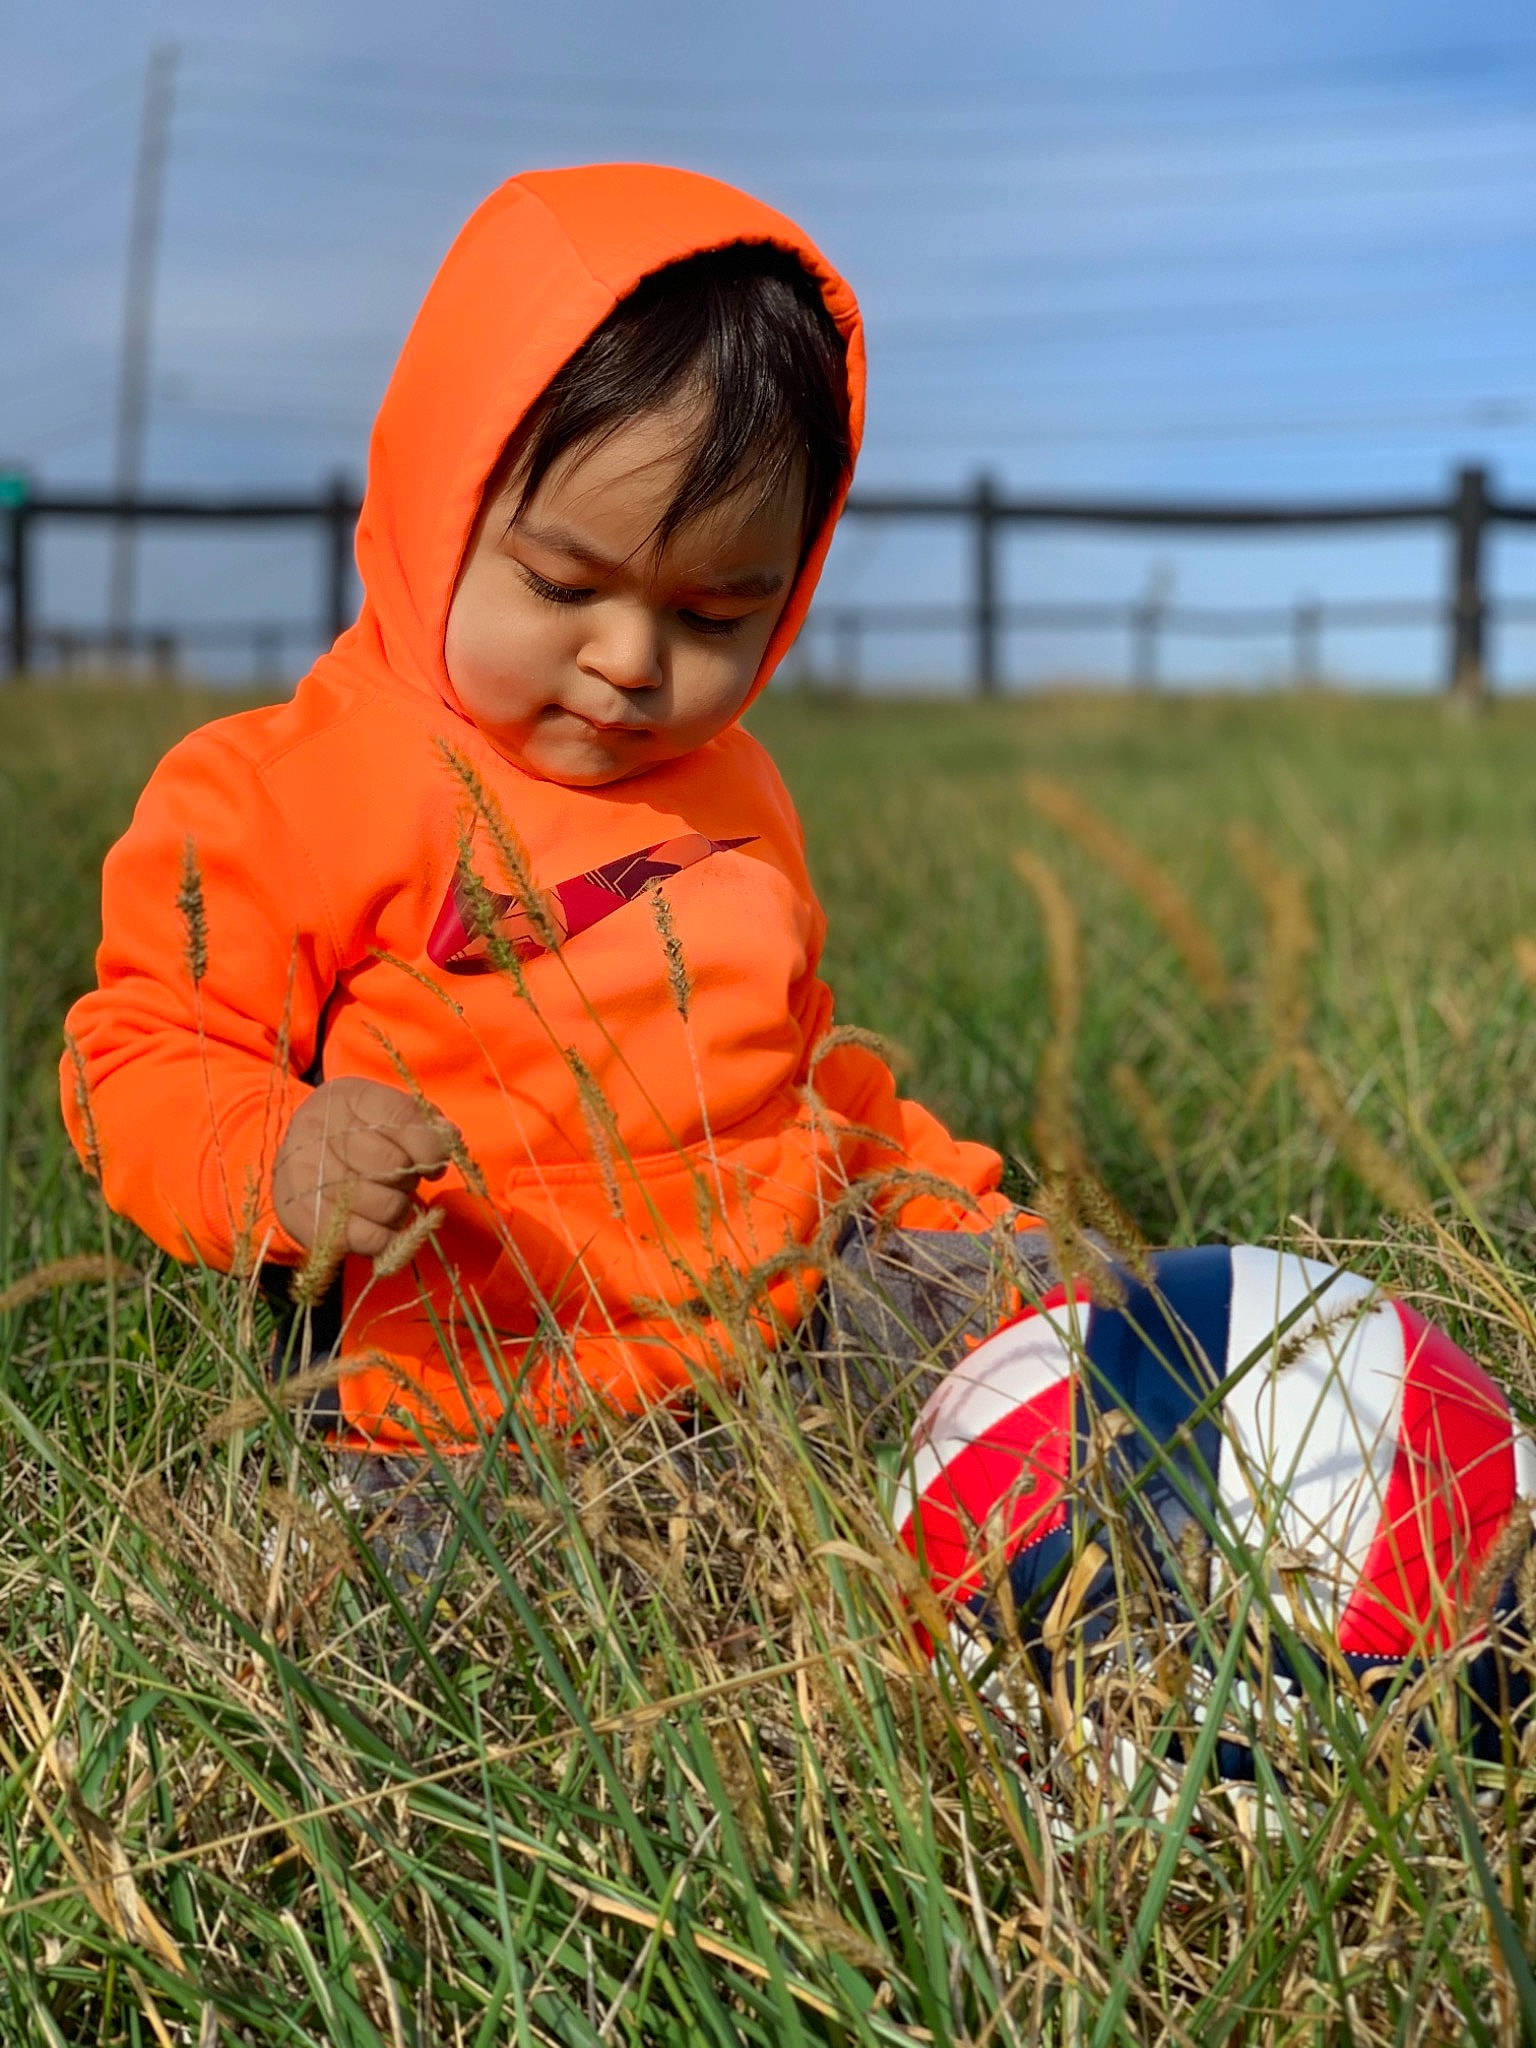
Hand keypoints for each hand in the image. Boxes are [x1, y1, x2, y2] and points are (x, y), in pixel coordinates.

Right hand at [273, 1077, 455, 1257]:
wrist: (301, 1161)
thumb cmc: (358, 1135)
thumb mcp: (388, 1114)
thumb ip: (422, 1122)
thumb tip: (447, 1135)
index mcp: (347, 1096)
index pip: (400, 1116)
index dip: (429, 1145)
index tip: (434, 1162)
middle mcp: (319, 1130)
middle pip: (392, 1164)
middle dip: (409, 1179)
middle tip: (400, 1180)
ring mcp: (306, 1175)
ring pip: (385, 1206)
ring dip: (398, 1209)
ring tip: (385, 1199)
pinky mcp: (304, 1218)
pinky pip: (368, 1239)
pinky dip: (384, 1237)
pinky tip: (376, 1224)